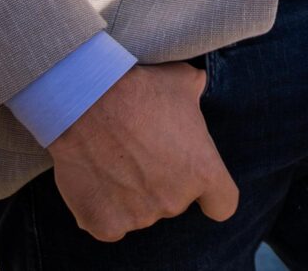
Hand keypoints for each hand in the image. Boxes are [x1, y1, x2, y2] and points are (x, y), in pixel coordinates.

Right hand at [47, 62, 236, 242]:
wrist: (85, 102)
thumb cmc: (138, 89)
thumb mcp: (182, 81)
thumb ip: (197, 91)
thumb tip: (199, 83)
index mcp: (203, 171)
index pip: (222, 203)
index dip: (212, 197)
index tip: (200, 188)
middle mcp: (175, 200)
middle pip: (174, 201)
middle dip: (162, 183)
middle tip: (140, 154)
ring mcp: (139, 216)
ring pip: (141, 212)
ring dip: (131, 196)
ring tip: (113, 161)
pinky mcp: (105, 225)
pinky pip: (109, 224)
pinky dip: (102, 208)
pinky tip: (94, 180)